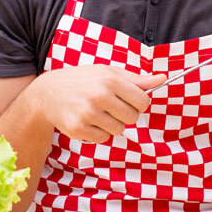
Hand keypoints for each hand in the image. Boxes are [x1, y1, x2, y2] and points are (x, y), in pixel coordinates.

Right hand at [27, 65, 163, 143]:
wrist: (47, 93)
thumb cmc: (83, 80)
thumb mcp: (107, 73)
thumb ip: (136, 79)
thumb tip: (163, 78)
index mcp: (110, 80)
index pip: (143, 102)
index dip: (138, 103)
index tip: (127, 100)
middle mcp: (99, 96)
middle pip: (133, 118)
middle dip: (125, 114)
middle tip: (109, 106)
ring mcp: (88, 114)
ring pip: (119, 130)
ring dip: (111, 124)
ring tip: (95, 112)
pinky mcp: (78, 129)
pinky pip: (103, 138)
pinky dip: (97, 132)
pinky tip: (86, 120)